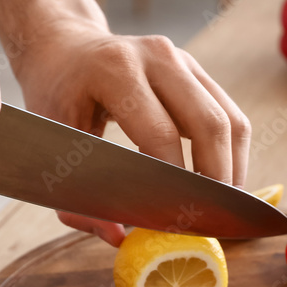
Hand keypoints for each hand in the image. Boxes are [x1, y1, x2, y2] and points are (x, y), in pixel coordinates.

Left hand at [13, 20, 250, 245]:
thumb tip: (117, 238)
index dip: (175, 183)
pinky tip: (219, 182)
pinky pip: (232, 117)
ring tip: (221, 205)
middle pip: (211, 125)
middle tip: (209, 221)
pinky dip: (232, 155)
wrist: (66, 49)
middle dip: (216, 180)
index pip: (162, 134)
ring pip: (232, 121)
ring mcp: (184, 61)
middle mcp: (157, 57)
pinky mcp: (199, 72)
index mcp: (115, 70)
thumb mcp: (52, 144)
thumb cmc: (57, 98)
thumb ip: (77, 196)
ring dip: (233, 169)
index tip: (177, 220)